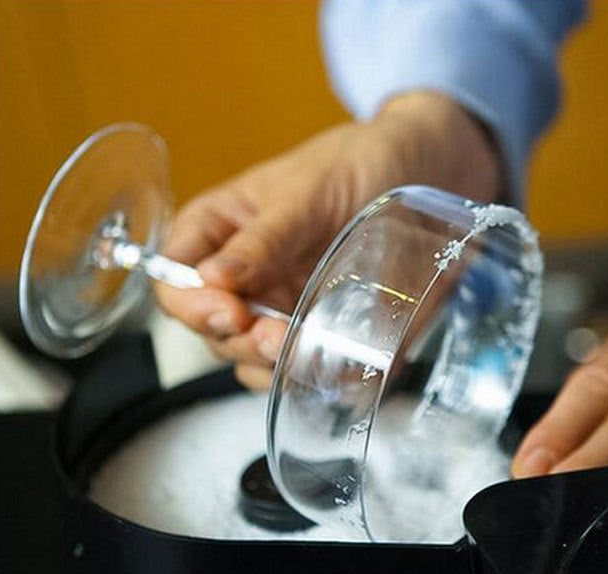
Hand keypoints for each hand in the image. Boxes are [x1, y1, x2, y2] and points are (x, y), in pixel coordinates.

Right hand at [155, 91, 499, 389]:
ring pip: (251, 357)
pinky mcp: (323, 329)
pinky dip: (311, 376)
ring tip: (299, 351)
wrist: (430, 171)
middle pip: (212, 327)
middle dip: (237, 340)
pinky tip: (331, 367)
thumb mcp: (309, 191)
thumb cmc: (361, 162)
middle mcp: (245, 275)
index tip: (227, 311)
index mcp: (223, 230)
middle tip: (271, 336)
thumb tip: (211, 279)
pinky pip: (302, 367)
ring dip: (269, 365)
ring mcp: (283, 306)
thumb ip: (264, 238)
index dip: (190, 302)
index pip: (176, 276)